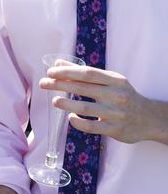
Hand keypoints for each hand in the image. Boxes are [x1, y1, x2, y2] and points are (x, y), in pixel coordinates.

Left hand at [40, 65, 156, 143]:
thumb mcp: (110, 81)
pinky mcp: (115, 130)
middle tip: (44, 84)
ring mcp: (117, 114)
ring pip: (86, 108)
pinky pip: (91, 126)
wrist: (149, 119)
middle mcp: (117, 96)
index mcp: (115, 80)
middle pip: (83, 88)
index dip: (67, 72)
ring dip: (66, 104)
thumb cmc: (123, 96)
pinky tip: (70, 117)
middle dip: (60, 85)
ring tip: (54, 101)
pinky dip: (77, 122)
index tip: (50, 72)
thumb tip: (58, 64)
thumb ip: (84, 73)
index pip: (87, 73)